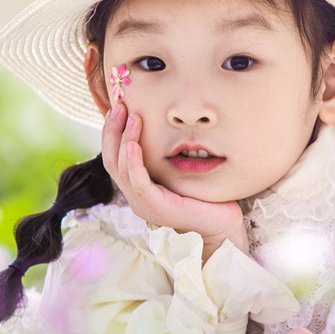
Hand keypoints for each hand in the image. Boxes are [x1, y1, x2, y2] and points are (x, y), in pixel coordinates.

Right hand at [101, 102, 248, 260]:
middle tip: (119, 106)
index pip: (116, 159)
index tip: (120, 108)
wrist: (223, 227)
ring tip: (132, 116)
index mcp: (140, 190)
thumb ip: (170, 157)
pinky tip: (134, 143)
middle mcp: (137, 198)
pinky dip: (133, 160)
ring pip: (120, 168)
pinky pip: (137, 181)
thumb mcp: (183, 173)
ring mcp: (143, 204)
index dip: (114, 133)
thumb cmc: (208, 200)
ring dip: (124, 139)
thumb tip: (171, 127)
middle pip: (112, 161)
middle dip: (112, 131)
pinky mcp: (154, 206)